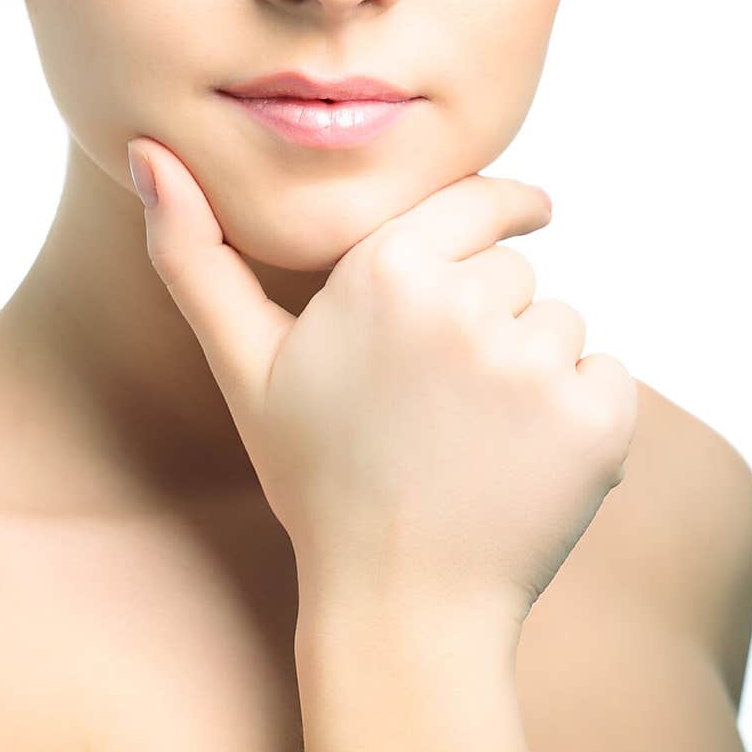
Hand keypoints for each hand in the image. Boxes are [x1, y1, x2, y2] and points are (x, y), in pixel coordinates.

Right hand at [128, 140, 637, 627]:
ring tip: (473, 431)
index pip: (480, 200)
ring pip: (561, 322)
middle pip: (515, 270)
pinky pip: (608, 375)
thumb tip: (144, 149)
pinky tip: (523, 457)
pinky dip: (580, 411)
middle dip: (490, 314)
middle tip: (440, 389)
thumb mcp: (243, 363)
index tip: (529, 210)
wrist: (398, 603)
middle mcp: (468, 302)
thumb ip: (193, 252)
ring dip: (533, 364)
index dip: (505, 207)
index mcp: (389, 269)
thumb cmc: (318, 475)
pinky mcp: (598, 420)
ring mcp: (538, 363)